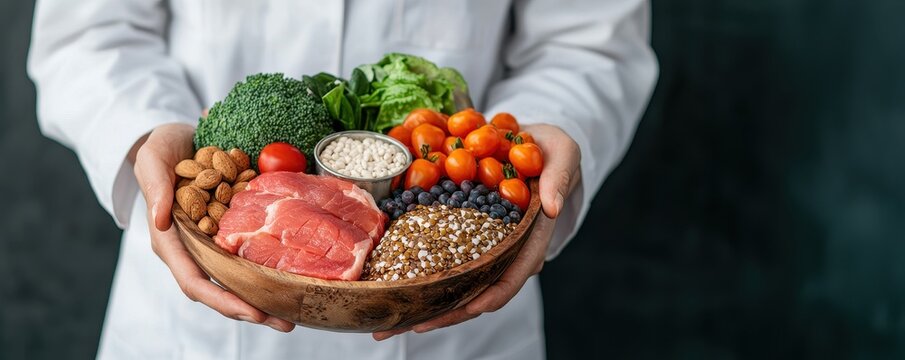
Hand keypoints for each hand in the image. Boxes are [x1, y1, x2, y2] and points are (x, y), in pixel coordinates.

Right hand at [132, 122, 294, 331]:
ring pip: (239, 278)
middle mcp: (194, 248)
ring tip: (296, 311)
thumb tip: (160, 220)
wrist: (179, 137)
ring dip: (265, 297)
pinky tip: (295, 277)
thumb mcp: (153, 160)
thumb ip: (155, 187)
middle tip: (286, 323)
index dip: (222, 299)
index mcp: (171, 241)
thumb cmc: (161, 150)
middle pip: (221, 289)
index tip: (251, 312)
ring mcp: (214, 241)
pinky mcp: (230, 231)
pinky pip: (249, 255)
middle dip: (251, 310)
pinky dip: (269, 269)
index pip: (194, 280)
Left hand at [373, 123, 580, 339]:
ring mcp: (485, 244)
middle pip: (478, 291)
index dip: (492, 295)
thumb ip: (559, 178)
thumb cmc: (553, 150)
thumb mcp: (563, 154)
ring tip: (391, 319)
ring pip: (457, 283)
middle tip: (411, 324)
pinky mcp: (467, 233)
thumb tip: (553, 208)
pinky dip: (420, 272)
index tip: (469, 306)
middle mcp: (507, 250)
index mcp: (531, 238)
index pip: (514, 276)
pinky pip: (444, 258)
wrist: (537, 142)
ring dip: (426, 302)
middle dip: (446, 312)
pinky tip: (391, 281)